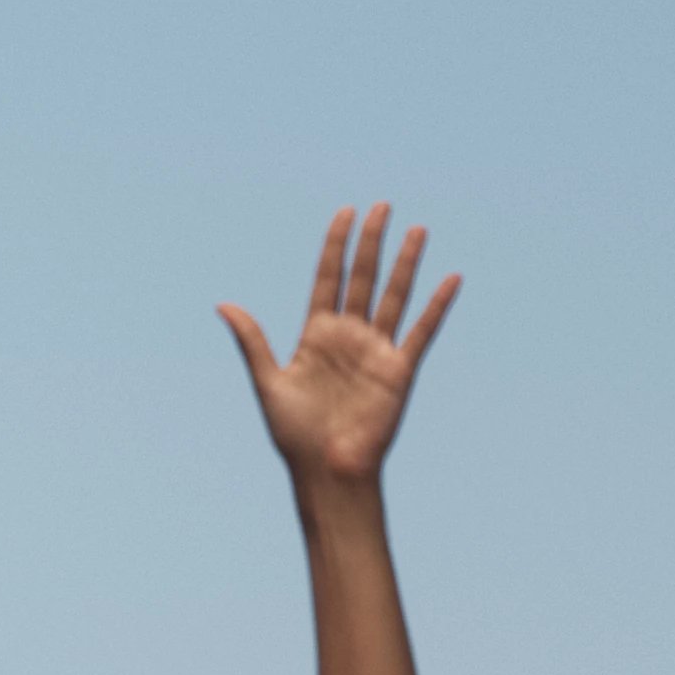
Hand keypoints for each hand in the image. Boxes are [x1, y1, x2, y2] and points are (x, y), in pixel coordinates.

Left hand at [221, 203, 459, 485]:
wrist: (326, 469)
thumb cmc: (294, 432)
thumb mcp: (268, 381)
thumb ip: (252, 340)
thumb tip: (223, 304)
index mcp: (316, 334)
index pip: (329, 277)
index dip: (335, 245)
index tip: (344, 213)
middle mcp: (349, 336)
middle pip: (362, 277)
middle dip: (371, 242)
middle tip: (382, 206)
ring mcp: (376, 350)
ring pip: (394, 296)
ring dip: (406, 263)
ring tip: (417, 229)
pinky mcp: (399, 369)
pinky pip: (421, 331)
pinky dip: (437, 306)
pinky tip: (451, 278)